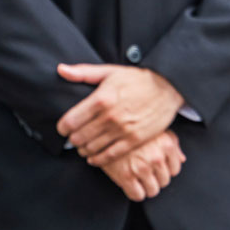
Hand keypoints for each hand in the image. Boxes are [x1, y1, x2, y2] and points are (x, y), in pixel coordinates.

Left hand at [55, 63, 184, 162]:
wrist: (168, 87)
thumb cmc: (137, 79)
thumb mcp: (110, 71)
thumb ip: (83, 72)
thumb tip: (61, 70)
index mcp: (101, 99)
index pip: (70, 121)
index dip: (62, 127)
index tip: (64, 128)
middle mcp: (110, 116)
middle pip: (78, 137)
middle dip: (72, 139)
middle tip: (73, 138)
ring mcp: (122, 130)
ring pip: (91, 148)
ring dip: (83, 150)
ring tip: (83, 146)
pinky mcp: (134, 140)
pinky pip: (109, 156)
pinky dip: (97, 160)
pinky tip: (93, 158)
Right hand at [99, 131, 185, 201]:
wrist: (105, 128)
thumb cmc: (133, 128)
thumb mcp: (157, 130)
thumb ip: (172, 143)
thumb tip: (181, 159)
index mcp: (167, 144)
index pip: (175, 170)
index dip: (165, 170)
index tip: (156, 167)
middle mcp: (157, 157)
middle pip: (164, 181)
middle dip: (156, 178)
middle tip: (145, 172)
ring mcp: (142, 167)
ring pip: (153, 191)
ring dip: (146, 187)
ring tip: (138, 178)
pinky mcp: (126, 176)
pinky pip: (137, 195)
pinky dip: (135, 193)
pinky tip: (130, 184)